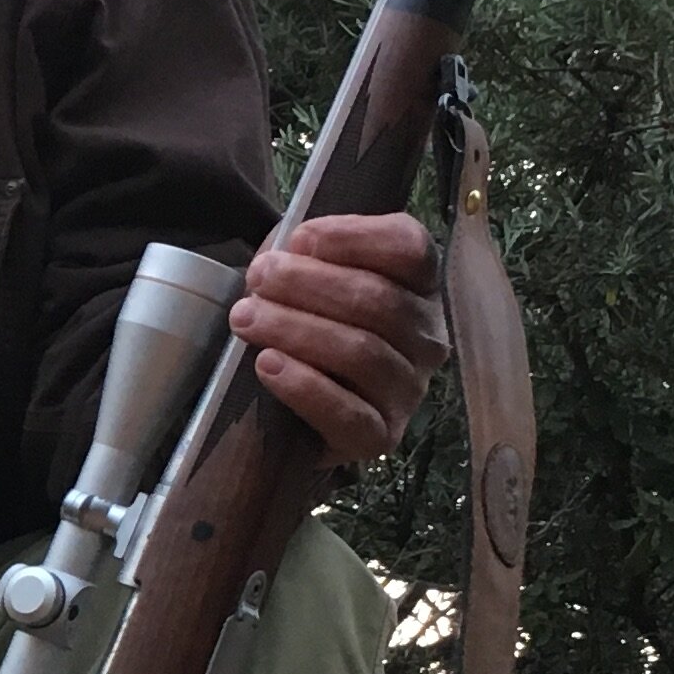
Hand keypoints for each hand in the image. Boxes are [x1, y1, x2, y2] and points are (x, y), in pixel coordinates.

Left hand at [233, 211, 446, 466]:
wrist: (292, 408)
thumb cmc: (306, 324)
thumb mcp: (309, 275)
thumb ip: (309, 253)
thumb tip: (297, 246)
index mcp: (419, 286)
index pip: (410, 248)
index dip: (356, 237)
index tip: (299, 238)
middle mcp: (426, 337)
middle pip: (379, 300)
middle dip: (310, 283)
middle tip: (259, 278)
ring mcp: (408, 389)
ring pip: (363, 352)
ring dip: (298, 329)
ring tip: (247, 319)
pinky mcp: (381, 436)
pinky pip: (350, 414)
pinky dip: (305, 387)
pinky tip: (267, 364)